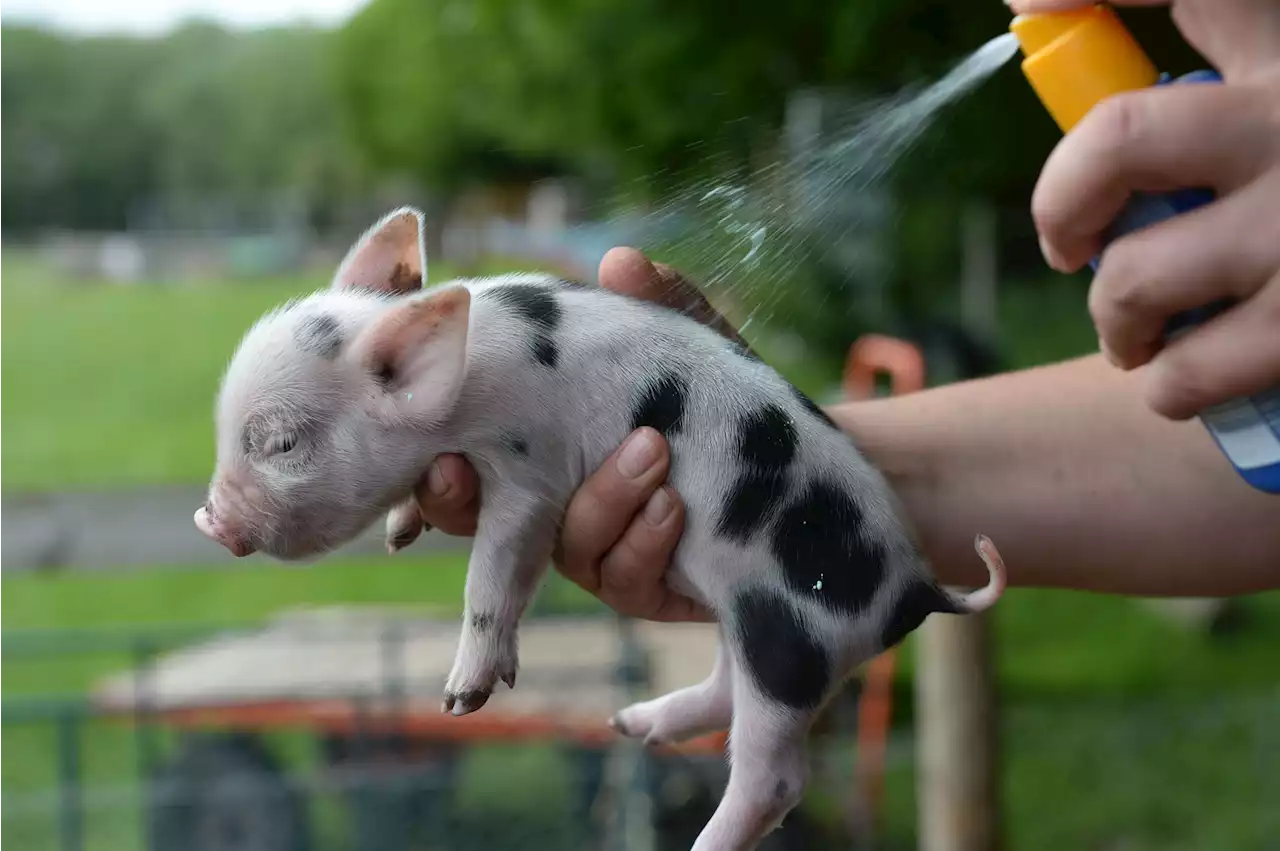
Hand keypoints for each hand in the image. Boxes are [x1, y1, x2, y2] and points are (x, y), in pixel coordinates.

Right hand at [413, 248, 741, 621]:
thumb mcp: (696, 348)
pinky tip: (674, 503)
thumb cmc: (727, 399)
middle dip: (459, 502)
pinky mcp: (645, 590)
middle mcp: (555, 506)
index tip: (423, 433)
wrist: (800, 467)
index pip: (464, 453)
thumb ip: (661, 307)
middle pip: (477, 524)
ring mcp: (599, 554)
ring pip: (564, 547)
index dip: (431, 451)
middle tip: (457, 468)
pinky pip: (625, 579)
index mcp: (543, 444)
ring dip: (601, 499)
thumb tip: (621, 262)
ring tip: (648, 452)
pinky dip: (646, 539)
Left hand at [1010, 0, 1279, 419]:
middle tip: (1072, 246)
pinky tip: (1184, 376)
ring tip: (1136, 332)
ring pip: (1135, 275)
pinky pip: (1191, 368)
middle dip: (1063, 204)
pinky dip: (1170, 384)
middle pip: (1117, 138)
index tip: (1031, 0)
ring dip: (1116, 319)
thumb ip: (1211, 24)